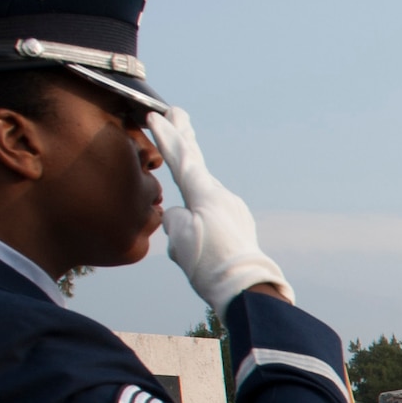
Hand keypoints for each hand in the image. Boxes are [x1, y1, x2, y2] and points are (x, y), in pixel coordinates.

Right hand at [147, 107, 293, 314]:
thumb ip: (173, 217)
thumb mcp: (180, 238)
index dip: (166, 137)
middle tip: (177, 113)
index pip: (182, 158)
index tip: (155, 115)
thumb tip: (179, 215)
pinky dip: (200, 227)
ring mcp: (233, 211)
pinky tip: (200, 254)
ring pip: (200, 203)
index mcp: (206, 194)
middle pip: (197, 163)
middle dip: (184, 137)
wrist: (246, 289)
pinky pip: (210, 221)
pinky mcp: (238, 227)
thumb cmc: (209, 264)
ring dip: (189, 208)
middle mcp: (222, 197)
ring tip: (188, 238)